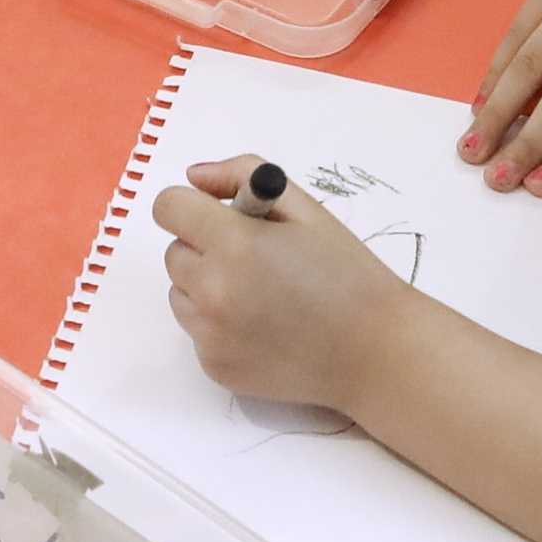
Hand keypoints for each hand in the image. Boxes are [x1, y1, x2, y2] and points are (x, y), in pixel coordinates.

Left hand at [151, 156, 427, 415]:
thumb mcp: (307, 210)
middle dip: (206, 247)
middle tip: (257, 258)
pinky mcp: (212, 365)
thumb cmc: (347, 274)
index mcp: (234, 245)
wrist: (373, 351)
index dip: (191, 206)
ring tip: (261, 294)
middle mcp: (211, 291)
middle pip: (175, 253)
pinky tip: (264, 326)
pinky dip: (219, 325)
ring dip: (206, 286)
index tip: (214, 215)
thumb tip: (194, 176)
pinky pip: (197, 331)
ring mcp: (208, 334)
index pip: (168, 208)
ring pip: (180, 293)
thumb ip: (244, 176)